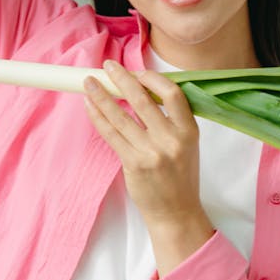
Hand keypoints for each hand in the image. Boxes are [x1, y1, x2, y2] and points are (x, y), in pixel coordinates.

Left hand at [84, 60, 213, 275]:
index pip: (172, 94)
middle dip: (121, 79)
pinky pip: (111, 134)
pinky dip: (98, 117)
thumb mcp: (187, 144)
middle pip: (141, 100)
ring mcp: (152, 152)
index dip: (152, 79)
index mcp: (189, 131)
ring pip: (120, 116)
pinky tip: (90, 106)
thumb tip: (141, 92)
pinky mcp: (133, 164)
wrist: (176, 213)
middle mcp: (172, 140)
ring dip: (101, 96)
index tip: (137, 72)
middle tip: (108, 66)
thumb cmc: (180, 177)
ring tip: (89, 83)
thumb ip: (171, 120)